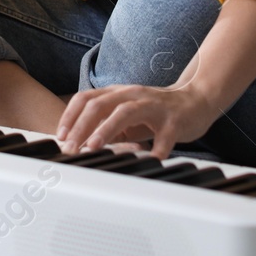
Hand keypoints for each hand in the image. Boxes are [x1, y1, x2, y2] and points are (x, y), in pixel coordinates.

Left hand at [56, 82, 222, 159]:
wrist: (196, 100)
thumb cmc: (157, 111)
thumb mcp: (126, 115)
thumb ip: (105, 126)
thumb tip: (78, 144)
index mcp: (118, 93)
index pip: (85, 98)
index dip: (70, 116)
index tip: (60, 137)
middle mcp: (132, 95)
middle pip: (99, 104)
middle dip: (81, 126)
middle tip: (71, 148)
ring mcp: (153, 105)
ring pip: (125, 112)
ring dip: (106, 130)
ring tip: (93, 147)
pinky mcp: (174, 119)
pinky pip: (163, 136)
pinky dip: (155, 149)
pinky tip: (147, 162)